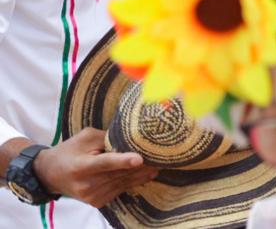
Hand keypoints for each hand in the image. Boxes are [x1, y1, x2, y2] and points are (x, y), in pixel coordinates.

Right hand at [31, 128, 157, 207]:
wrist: (50, 175)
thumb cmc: (70, 151)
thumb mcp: (85, 138)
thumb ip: (107, 138)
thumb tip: (130, 137)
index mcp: (82, 166)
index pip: (105, 163)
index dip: (123, 161)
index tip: (139, 158)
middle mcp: (87, 184)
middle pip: (120, 173)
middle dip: (142, 165)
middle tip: (162, 155)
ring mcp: (92, 196)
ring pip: (123, 183)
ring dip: (142, 174)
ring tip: (159, 164)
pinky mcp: (97, 202)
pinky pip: (120, 189)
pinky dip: (133, 181)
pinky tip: (146, 174)